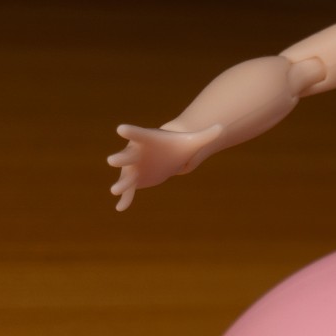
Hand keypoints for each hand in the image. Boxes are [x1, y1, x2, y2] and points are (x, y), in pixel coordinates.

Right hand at [106, 122, 223, 210]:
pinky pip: (129, 191)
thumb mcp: (192, 140)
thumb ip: (206, 135)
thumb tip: (223, 127)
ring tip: (116, 191)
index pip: (138, 134)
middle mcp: (136, 153)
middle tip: (112, 160)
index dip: (130, 132)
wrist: (167, 155)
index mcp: (147, 140)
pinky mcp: (135, 180)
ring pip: (126, 176)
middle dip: (120, 158)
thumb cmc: (177, 145)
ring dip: (121, 183)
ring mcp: (133, 168)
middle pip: (126, 155)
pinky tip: (121, 208)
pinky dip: (126, 199)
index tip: (121, 129)